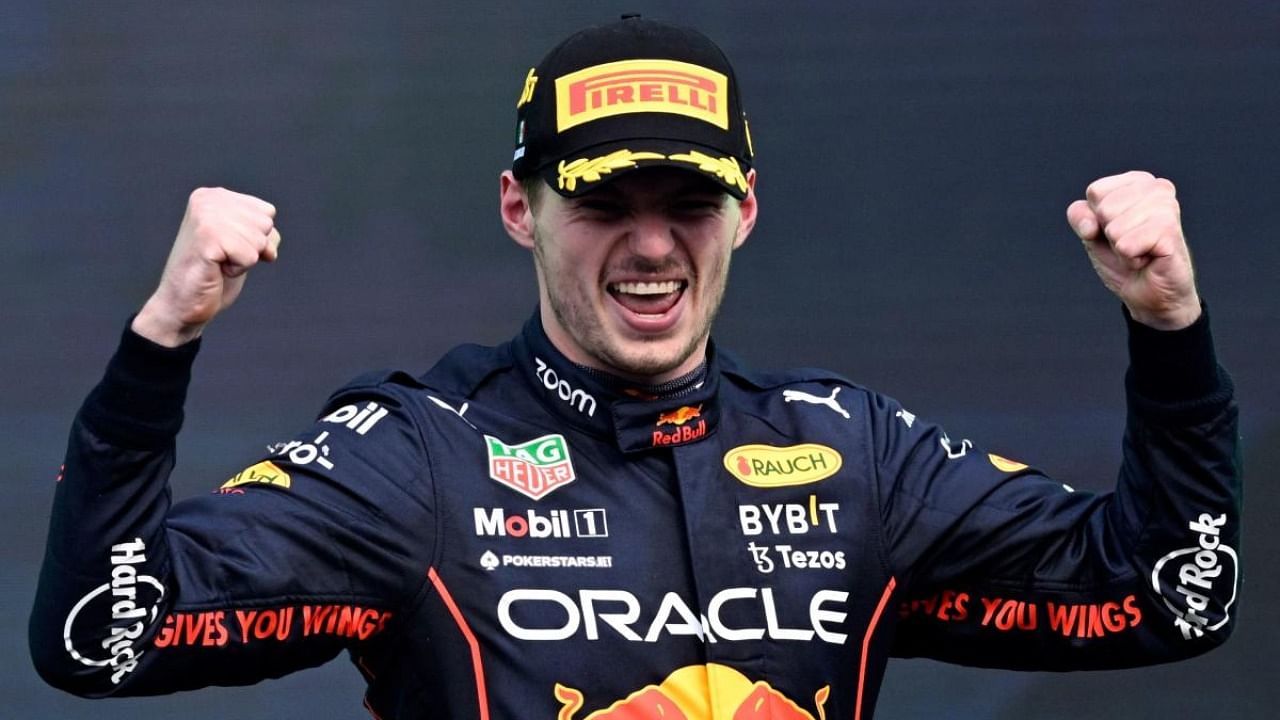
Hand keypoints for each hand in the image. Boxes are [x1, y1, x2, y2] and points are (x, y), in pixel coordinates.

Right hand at [132, 187, 279, 346]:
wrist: (181, 302)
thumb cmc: (213, 274)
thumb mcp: (243, 242)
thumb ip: (261, 229)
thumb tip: (269, 242)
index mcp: (215, 195)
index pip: (267, 212)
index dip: (256, 238)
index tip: (229, 246)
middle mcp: (209, 200)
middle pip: (266, 224)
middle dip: (252, 248)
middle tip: (223, 257)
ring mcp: (206, 217)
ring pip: (259, 240)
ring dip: (244, 260)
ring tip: (218, 263)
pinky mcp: (208, 238)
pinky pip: (251, 256)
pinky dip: (238, 270)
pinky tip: (216, 269)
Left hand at [1066, 171, 1199, 329]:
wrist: (1150, 293)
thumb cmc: (1124, 258)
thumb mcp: (1092, 233)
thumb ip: (1080, 217)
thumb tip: (1090, 224)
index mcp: (1138, 181)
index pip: (1095, 191)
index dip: (1095, 218)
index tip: (1114, 230)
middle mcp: (1157, 189)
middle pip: (1104, 208)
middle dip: (1109, 234)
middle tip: (1129, 243)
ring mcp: (1167, 208)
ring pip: (1114, 228)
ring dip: (1121, 248)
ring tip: (1139, 251)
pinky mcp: (1171, 232)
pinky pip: (1127, 246)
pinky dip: (1130, 259)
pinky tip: (1147, 259)